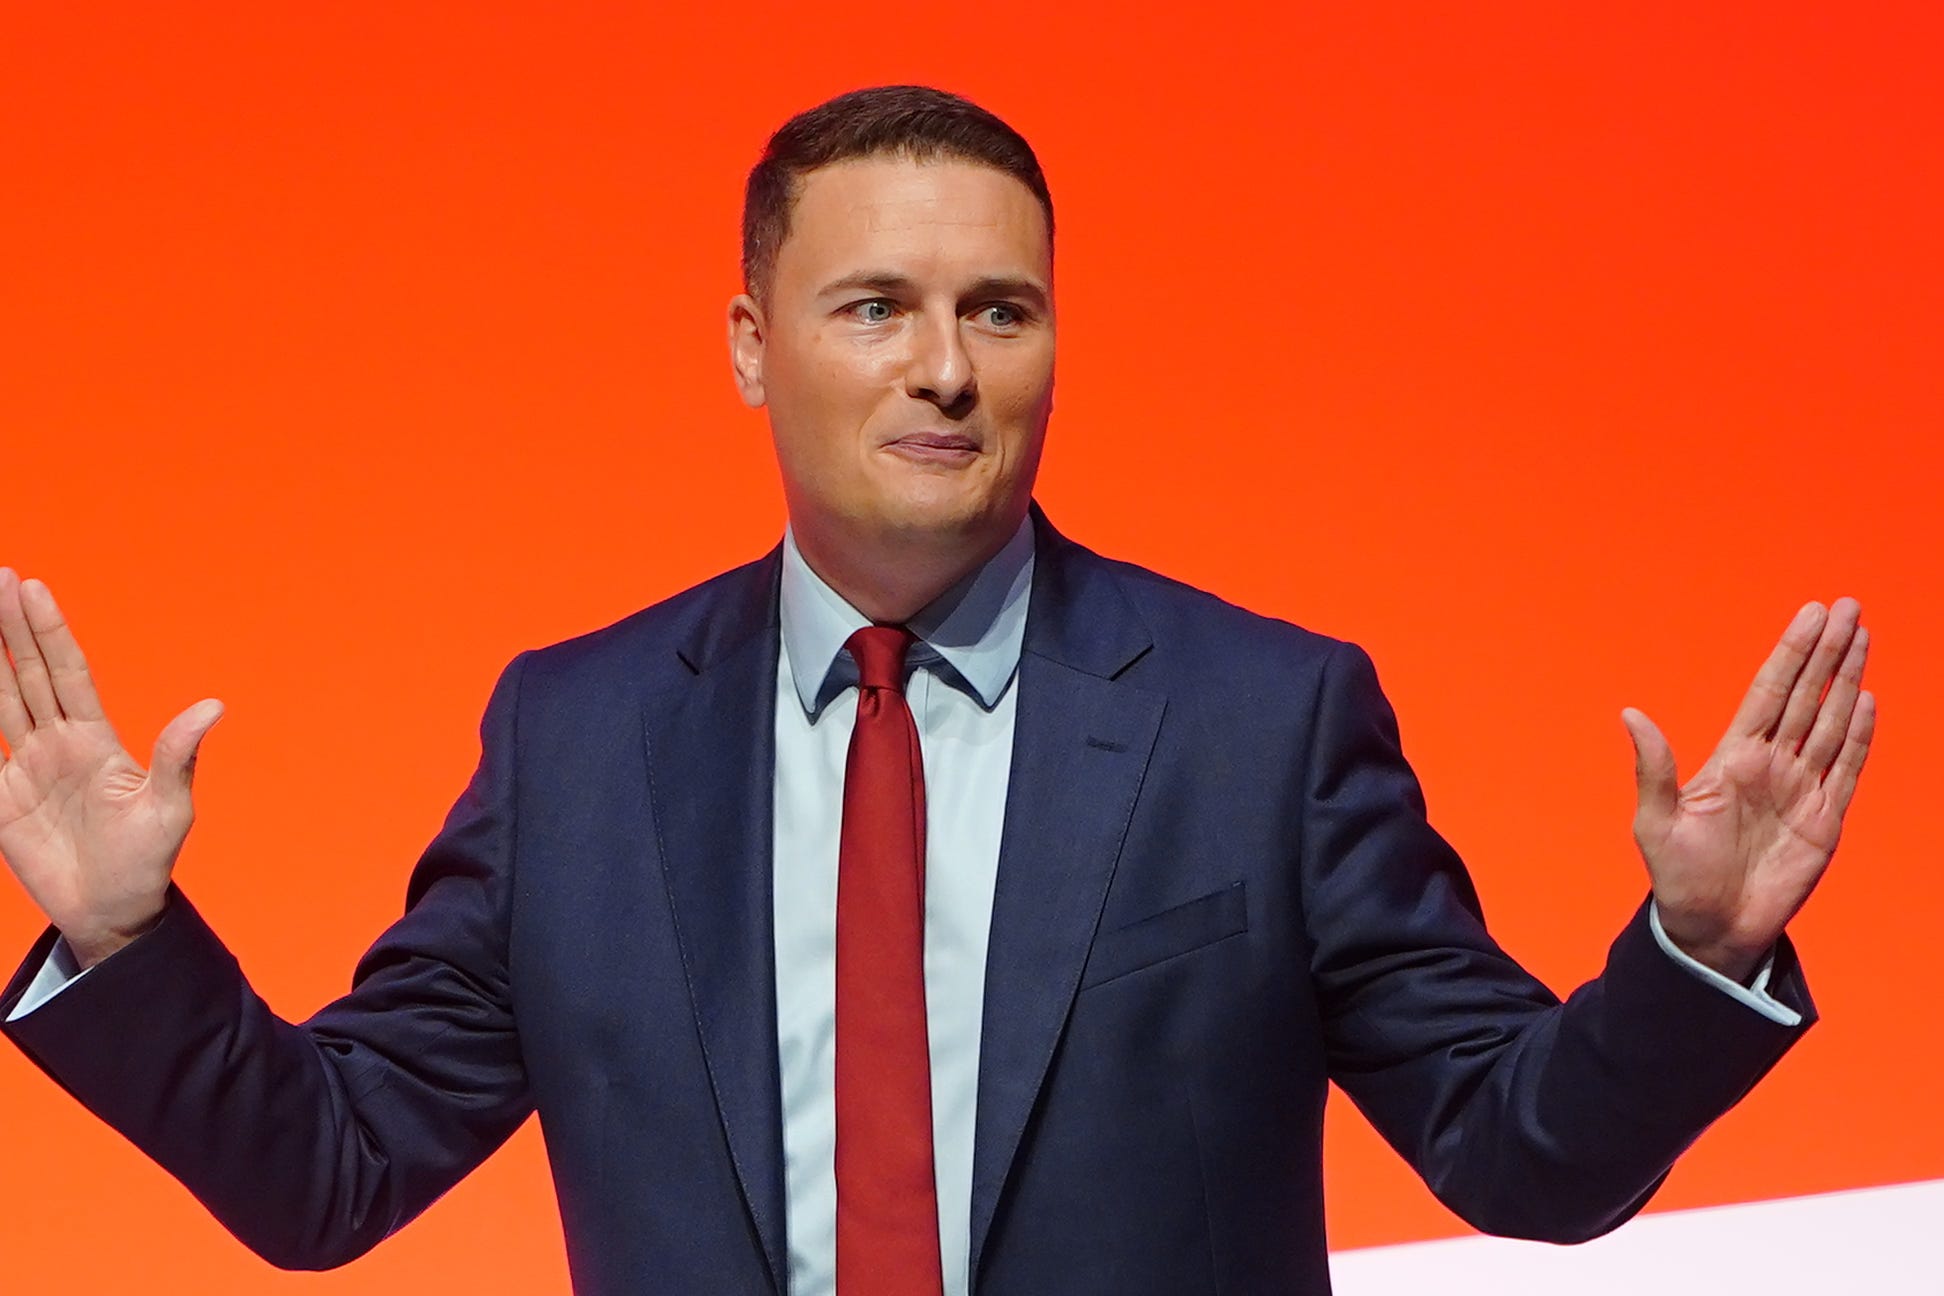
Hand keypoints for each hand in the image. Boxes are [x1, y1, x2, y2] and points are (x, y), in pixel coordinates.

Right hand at [0, 569, 223, 968]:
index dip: (49, 631)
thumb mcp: (169, 808)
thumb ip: (178, 755)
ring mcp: (24, 770)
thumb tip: (214, 705)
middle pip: (27, 675)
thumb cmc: (148, 862)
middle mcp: (56, 745)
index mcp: (95, 740)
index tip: (32, 588)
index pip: (66, 672)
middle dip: (8, 629)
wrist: (113, 914)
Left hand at [1623, 599, 1873, 981]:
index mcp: (1732, 758)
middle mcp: (1772, 765)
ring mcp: (1802, 790)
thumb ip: (1654, 768)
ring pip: (1832, 723)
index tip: (1810, 614)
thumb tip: (1630, 714)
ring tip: (1863, 637)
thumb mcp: (1656, 821)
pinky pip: (1848, 769)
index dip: (1791, 653)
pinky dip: (1860, 736)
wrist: (1711, 927)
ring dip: (1849, 680)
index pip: (1769, 692)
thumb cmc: (1677, 876)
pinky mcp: (1825, 820)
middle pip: (1807, 696)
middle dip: (1827, 652)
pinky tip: (1868, 700)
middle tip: (1848, 607)